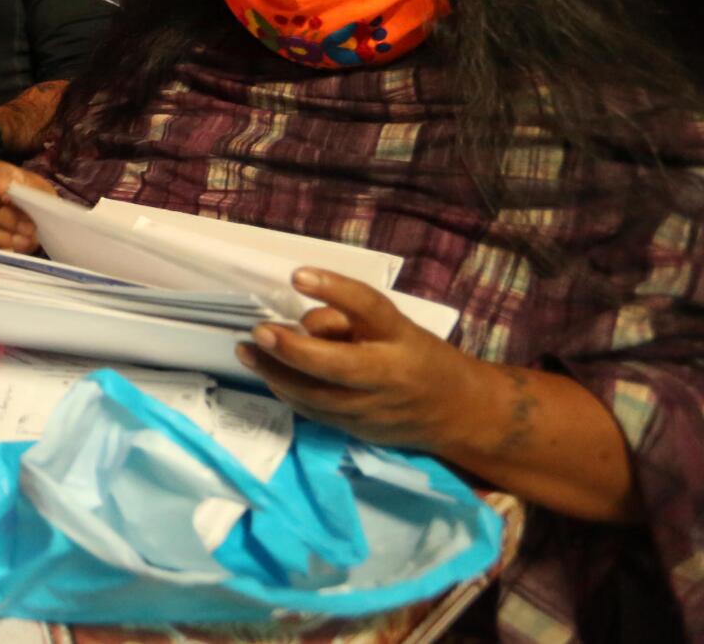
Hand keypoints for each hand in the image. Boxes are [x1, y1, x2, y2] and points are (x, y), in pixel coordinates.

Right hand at [0, 161, 38, 251]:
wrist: (39, 223)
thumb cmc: (38, 202)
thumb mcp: (40, 192)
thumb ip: (26, 188)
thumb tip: (3, 189)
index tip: (7, 197)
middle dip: (6, 218)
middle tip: (29, 229)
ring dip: (2, 236)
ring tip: (24, 241)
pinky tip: (14, 249)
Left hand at [238, 268, 495, 453]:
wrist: (457, 412)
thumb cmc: (417, 356)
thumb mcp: (394, 327)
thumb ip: (350, 319)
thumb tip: (302, 324)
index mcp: (401, 337)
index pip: (370, 308)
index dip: (335, 290)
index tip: (297, 274)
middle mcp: (388, 374)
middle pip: (337, 364)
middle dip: (293, 349)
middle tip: (259, 331)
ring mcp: (372, 408)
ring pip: (318, 396)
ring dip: (276, 374)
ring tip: (246, 351)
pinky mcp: (358, 430)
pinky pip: (316, 413)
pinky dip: (288, 393)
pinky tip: (268, 375)